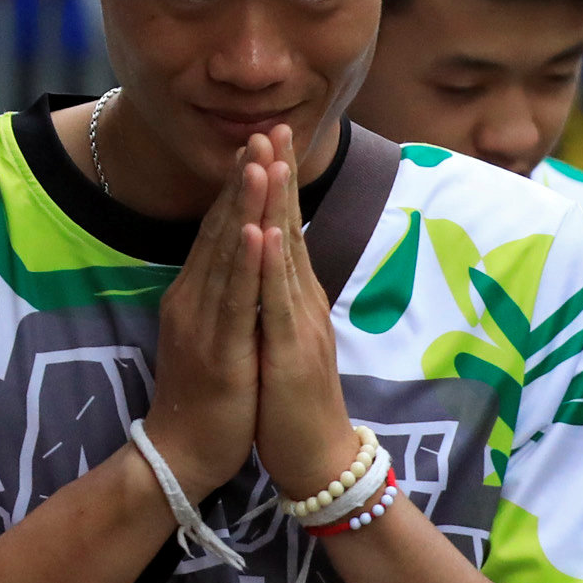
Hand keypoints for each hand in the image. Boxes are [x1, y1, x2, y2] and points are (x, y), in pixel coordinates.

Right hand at [144, 133, 267, 501]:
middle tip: (263, 132)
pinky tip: (255, 230)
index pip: (218, 229)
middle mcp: (193, 299)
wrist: (181, 454)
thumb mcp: (211, 337)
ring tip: (261, 162)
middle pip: (220, 228)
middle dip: (245, 178)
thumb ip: (220, 298)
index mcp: (194, 296)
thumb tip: (236, 265)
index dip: (240, 186)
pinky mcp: (218, 348)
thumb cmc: (204, 400)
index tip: (261, 145)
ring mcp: (202, 322)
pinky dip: (245, 261)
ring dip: (245, 205)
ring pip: (227, 253)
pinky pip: (234, 298)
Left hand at [252, 125, 360, 500]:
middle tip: (276, 123)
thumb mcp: (282, 339)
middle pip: (290, 228)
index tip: (266, 138)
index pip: (284, 229)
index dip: (274, 184)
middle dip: (280, 176)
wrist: (316, 459)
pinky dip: (271, 266)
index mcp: (295, 298)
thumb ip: (277, 301)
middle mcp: (302, 302)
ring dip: (277, 205)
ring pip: (286, 255)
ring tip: (270, 158)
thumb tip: (268, 265)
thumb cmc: (292, 402)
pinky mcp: (291, 353)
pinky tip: (267, 232)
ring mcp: (300, 324)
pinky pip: (277, 303)